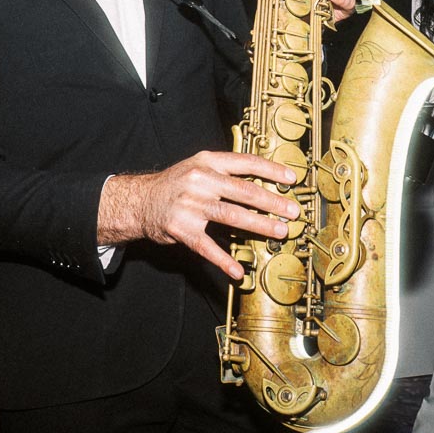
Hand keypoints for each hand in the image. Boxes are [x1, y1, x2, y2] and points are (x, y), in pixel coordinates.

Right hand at [99, 151, 299, 279]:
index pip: (246, 163)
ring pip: (233, 216)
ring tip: (279, 232)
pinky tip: (238, 270)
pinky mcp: (181, 229)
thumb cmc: (177, 184)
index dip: (271, 170)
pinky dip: (224, 260)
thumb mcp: (199, 167)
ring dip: (260, 225)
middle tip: (292, 211)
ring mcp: (191, 205)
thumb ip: (226, 172)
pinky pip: (207, 247)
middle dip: (273, 202)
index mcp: (208, 162)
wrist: (140, 201)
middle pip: (244, 191)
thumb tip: (264, 182)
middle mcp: (200, 181)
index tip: (291, 179)